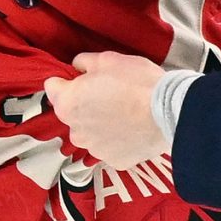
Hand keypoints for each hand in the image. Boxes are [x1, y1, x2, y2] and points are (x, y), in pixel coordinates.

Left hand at [47, 51, 166, 168]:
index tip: (83, 78)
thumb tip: (78, 67)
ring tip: (124, 113)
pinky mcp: (114, 161)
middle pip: (72, 113)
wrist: (169, 112)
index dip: (67, 79)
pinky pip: (110, 147)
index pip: (52, 87)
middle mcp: (75, 131)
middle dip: (84, 104)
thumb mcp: (108, 59)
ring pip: (91, 132)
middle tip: (109, 94)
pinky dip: (117, 139)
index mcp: (67, 104)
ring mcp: (95, 149)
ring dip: (100, 124)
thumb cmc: (137, 82)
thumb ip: (84, 62)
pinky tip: (133, 128)